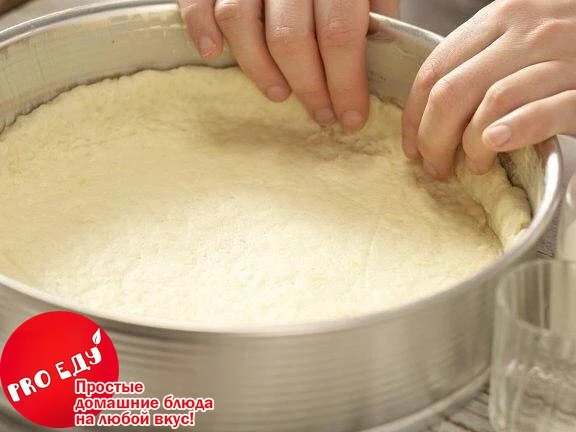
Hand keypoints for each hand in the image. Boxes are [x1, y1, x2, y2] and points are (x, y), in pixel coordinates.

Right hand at [178, 1, 396, 130]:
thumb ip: (373, 16)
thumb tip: (370, 73)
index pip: (339, 34)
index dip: (346, 84)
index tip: (351, 118)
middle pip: (289, 38)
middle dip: (309, 88)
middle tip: (321, 113)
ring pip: (240, 22)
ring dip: (259, 70)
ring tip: (280, 94)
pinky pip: (198, 1)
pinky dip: (200, 28)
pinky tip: (213, 54)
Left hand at [402, 0, 575, 178]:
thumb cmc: (565, 45)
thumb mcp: (518, 37)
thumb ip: (480, 61)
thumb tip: (428, 111)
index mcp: (500, 19)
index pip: (434, 70)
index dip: (413, 115)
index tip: (412, 145)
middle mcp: (528, 32)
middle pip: (452, 91)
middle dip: (432, 138)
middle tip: (434, 165)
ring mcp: (562, 57)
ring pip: (491, 102)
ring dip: (469, 144)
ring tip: (472, 165)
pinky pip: (543, 111)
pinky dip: (513, 130)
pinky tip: (495, 144)